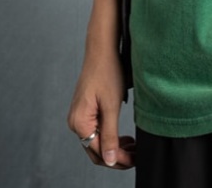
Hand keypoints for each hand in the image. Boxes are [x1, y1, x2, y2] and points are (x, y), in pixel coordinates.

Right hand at [67, 46, 135, 169]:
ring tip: (132, 147)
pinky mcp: (85, 111)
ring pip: (97, 142)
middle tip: (136, 155)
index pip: (99, 152)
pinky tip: (123, 137)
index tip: (136, 159)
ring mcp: (78, 117)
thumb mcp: (112, 106)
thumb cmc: (107, 72)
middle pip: (96, 151)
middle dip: (116, 156)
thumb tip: (110, 161)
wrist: (102, 49)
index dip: (118, 160)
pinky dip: (110, 136)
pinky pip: (96, 131)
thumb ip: (110, 135)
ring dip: (114, 147)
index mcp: (80, 122)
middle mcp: (75, 122)